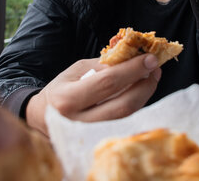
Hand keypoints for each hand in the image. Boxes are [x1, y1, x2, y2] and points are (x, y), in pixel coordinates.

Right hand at [26, 54, 161, 134]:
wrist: (43, 117)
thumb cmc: (62, 89)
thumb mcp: (76, 71)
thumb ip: (103, 66)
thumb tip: (134, 57)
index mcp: (68, 99)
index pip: (108, 83)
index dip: (133, 70)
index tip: (150, 58)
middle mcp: (79, 121)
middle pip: (123, 105)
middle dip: (145, 85)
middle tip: (155, 68)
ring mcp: (91, 135)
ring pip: (128, 117)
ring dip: (144, 95)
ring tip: (151, 77)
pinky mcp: (100, 141)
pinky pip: (126, 123)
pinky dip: (137, 105)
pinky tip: (141, 91)